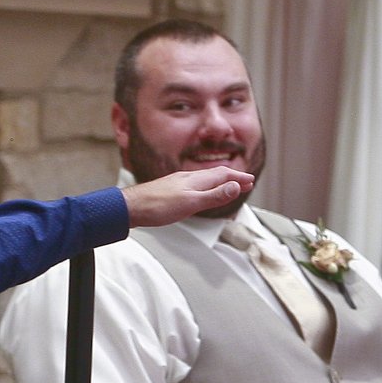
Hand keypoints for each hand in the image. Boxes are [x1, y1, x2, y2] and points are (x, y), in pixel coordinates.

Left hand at [122, 167, 253, 227]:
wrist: (131, 207)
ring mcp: (178, 183)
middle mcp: (188, 178)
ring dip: (220, 182)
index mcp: (195, 180)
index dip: (238, 178)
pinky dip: (206, 187)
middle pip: (215, 175)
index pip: (223, 174)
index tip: (250, 181)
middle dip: (232, 178)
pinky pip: (195, 185)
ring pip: (205, 179)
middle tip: (245, 182)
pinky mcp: (170, 190)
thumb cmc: (157, 206)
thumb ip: (214, 196)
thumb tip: (235, 186)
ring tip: (228, 186)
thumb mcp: (191, 203)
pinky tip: (200, 193)